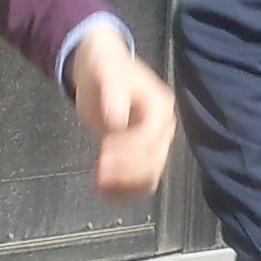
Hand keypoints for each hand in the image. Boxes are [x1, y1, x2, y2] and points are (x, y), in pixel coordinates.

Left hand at [68, 29, 176, 201]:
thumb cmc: (104, 67)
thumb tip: (117, 120)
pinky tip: (105, 193)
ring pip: (150, 176)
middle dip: (127, 171)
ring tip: (100, 185)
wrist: (98, 67)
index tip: (104, 151)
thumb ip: (113, 93)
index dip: (130, 149)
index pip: (151, 136)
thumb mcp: (107, 72)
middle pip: (154, 160)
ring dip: (127, 186)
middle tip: (99, 174)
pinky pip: (141, 181)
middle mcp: (162, 128)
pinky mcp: (140, 155)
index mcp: (160, 107)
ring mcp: (153, 144)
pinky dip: (125, 191)